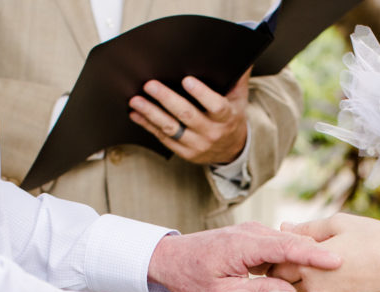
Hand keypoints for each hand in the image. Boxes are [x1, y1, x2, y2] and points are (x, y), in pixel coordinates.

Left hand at [129, 70, 250, 165]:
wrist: (232, 150)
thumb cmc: (232, 117)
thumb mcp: (239, 98)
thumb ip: (238, 77)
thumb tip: (242, 51)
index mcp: (227, 117)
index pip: (216, 106)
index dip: (201, 94)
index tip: (186, 80)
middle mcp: (212, 132)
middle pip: (187, 115)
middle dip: (167, 99)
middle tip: (150, 85)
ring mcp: (197, 144)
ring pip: (171, 128)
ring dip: (151, 113)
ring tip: (136, 101)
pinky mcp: (185, 152)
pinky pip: (164, 138)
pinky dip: (148, 125)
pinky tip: (136, 114)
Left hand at [148, 221, 341, 291]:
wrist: (172, 259)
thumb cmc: (192, 277)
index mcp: (244, 244)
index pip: (287, 246)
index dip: (314, 255)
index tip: (337, 261)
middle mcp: (252, 233)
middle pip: (294, 245)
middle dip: (318, 262)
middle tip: (340, 282)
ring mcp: (255, 235)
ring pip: (290, 249)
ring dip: (306, 269)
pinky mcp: (256, 241)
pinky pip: (281, 252)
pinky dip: (293, 268)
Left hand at [272, 214, 379, 291]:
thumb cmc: (377, 240)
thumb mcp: (340, 224)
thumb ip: (307, 228)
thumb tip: (283, 228)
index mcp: (310, 265)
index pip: (275, 265)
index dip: (278, 255)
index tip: (284, 246)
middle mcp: (315, 290)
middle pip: (286, 282)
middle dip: (289, 269)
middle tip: (300, 254)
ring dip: (307, 281)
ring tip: (325, 263)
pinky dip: (328, 289)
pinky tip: (345, 275)